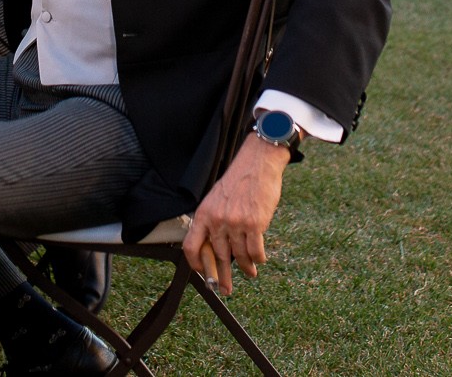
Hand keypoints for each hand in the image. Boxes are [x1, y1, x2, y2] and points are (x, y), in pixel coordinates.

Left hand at [181, 136, 286, 296]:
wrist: (258, 162)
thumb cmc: (239, 181)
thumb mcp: (217, 199)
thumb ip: (214, 222)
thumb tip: (217, 249)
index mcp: (204, 214)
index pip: (191, 246)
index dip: (196, 264)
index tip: (202, 274)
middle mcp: (217, 220)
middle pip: (218, 256)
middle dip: (223, 277)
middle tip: (226, 290)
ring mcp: (236, 222)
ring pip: (240, 256)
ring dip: (246, 268)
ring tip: (251, 273)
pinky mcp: (255, 223)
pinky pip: (255, 251)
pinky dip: (259, 258)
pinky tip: (260, 260)